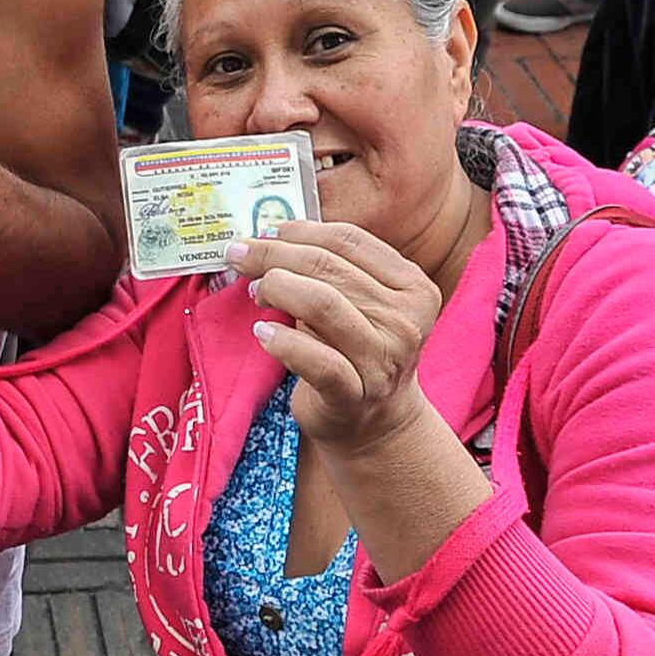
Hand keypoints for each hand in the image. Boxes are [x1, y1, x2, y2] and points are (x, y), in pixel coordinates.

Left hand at [245, 222, 451, 455]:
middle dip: (274, 255)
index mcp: (413, 288)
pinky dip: (281, 341)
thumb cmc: (356, 351)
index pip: (349, 241)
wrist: (374, 424)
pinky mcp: (354, 396)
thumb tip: (270, 233)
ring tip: (255, 292)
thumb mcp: (361, 303)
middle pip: (328, 267)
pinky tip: (261, 332)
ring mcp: (383, 362)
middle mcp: (406, 323)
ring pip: (322, 304)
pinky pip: (315, 360)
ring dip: (276, 288)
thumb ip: (332, 268)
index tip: (264, 232)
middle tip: (241, 256)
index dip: (299, 231)